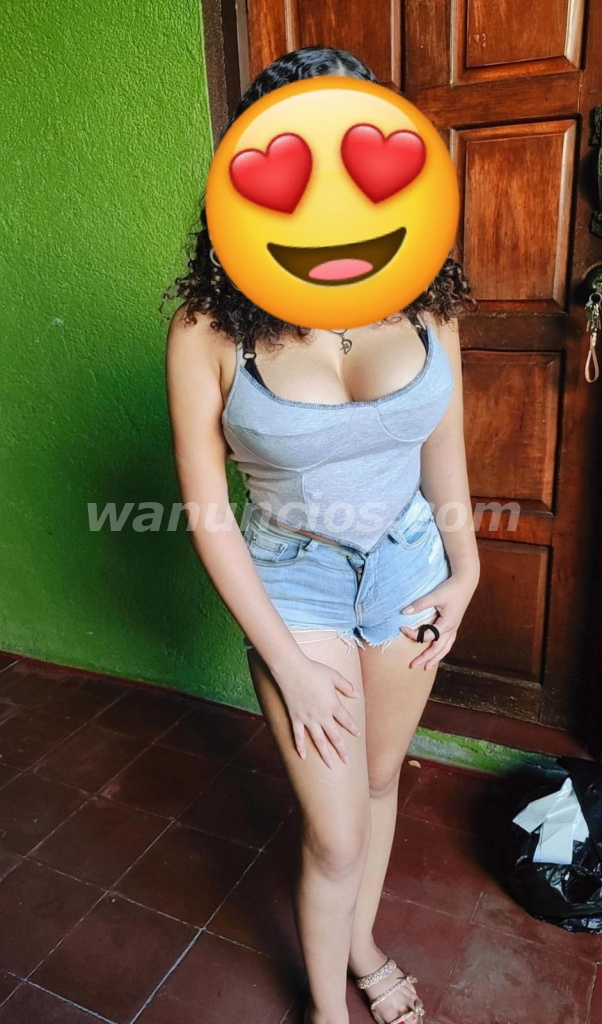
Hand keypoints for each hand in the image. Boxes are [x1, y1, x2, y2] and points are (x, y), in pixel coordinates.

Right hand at [271, 654, 361, 768]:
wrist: (291, 669)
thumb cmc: (313, 670)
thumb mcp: (333, 675)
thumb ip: (346, 686)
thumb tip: (356, 694)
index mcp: (333, 705)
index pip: (346, 720)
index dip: (353, 728)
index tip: (358, 734)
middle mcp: (322, 715)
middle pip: (334, 736)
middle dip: (341, 749)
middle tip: (347, 761)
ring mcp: (308, 719)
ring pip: (318, 741)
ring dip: (325, 754)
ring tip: (331, 765)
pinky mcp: (296, 718)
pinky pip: (298, 736)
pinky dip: (300, 747)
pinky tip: (303, 757)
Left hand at [400, 571, 478, 670]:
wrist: (466, 582)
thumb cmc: (451, 588)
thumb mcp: (435, 595)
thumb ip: (419, 604)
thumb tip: (404, 612)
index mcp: (446, 624)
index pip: (427, 635)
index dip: (413, 634)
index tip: (402, 628)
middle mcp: (451, 629)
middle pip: (437, 649)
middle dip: (425, 658)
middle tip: (413, 665)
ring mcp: (454, 628)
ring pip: (445, 648)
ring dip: (436, 657)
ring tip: (427, 666)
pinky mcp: (454, 624)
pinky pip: (448, 642)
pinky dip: (442, 649)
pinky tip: (438, 651)